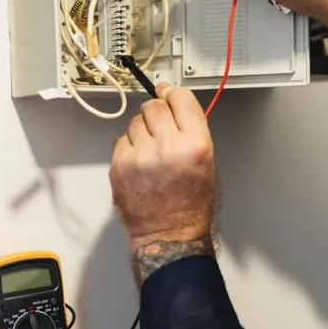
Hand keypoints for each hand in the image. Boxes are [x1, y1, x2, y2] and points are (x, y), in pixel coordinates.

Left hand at [109, 84, 216, 283]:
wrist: (168, 236)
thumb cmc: (190, 205)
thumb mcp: (207, 163)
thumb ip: (191, 129)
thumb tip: (171, 99)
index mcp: (195, 145)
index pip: (181, 99)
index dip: (173, 93)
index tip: (168, 92)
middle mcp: (167, 146)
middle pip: (154, 106)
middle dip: (157, 112)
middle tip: (161, 129)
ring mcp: (140, 156)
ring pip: (135, 121)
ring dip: (142, 130)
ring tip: (151, 152)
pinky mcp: (120, 165)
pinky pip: (121, 140)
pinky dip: (129, 146)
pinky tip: (140, 163)